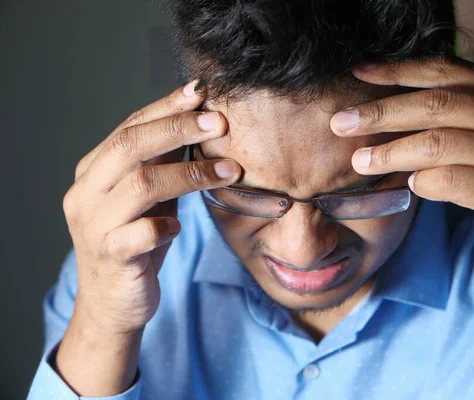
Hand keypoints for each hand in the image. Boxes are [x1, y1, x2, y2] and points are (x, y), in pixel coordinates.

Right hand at [56, 81, 240, 395]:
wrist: (113, 303)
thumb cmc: (135, 242)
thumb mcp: (146, 198)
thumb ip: (162, 164)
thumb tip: (200, 121)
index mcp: (93, 171)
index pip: (130, 127)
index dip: (166, 107)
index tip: (202, 92)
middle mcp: (86, 192)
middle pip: (131, 146)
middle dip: (179, 128)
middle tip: (220, 122)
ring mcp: (95, 225)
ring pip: (142, 185)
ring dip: (191, 174)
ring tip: (231, 170)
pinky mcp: (111, 257)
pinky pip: (140, 235)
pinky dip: (165, 226)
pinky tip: (182, 226)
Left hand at [330, 57, 473, 362]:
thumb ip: (449, 118)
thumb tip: (378, 104)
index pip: (448, 72)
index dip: (398, 71)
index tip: (358, 74)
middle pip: (437, 105)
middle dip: (381, 113)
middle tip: (341, 123)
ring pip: (438, 144)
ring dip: (390, 153)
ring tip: (360, 162)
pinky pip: (450, 182)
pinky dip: (421, 183)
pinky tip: (408, 188)